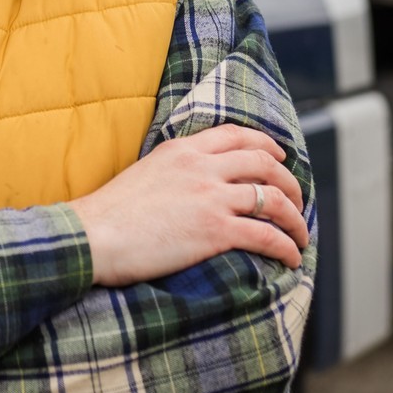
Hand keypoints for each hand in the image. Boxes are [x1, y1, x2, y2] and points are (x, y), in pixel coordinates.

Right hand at [67, 125, 306, 286]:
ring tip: (300, 234)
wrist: (91, 237)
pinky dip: (286, 246)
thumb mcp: (144, 173)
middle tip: (297, 199)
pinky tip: (291, 258)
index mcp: (182, 149)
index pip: (236, 135)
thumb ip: (172, 171)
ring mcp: (210, 197)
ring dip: (295, 218)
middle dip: (289, 182)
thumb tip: (190, 186)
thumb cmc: (107, 215)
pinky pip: (266, 235)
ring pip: (273, 199)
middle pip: (263, 164)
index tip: (279, 156)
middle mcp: (201, 167)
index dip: (266, 145)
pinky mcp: (215, 230)